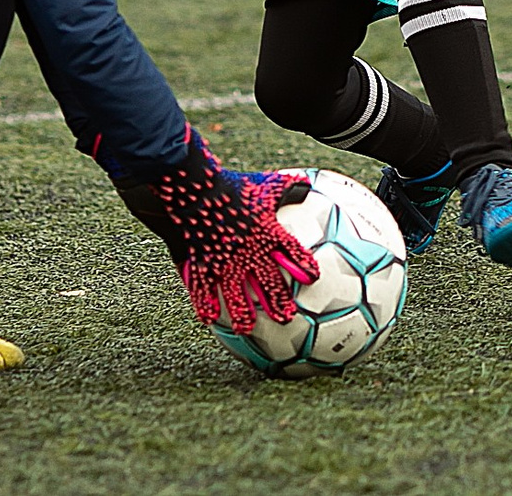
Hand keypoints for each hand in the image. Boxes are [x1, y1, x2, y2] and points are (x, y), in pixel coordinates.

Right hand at [118, 137, 319, 332]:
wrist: (199, 187)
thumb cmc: (233, 185)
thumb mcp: (264, 184)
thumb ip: (285, 186)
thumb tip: (306, 182)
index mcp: (268, 231)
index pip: (292, 251)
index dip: (303, 265)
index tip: (312, 278)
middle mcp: (250, 250)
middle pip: (268, 281)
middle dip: (277, 301)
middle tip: (285, 318)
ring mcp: (227, 258)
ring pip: (236, 292)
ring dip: (242, 311)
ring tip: (246, 327)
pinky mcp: (205, 259)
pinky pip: (206, 286)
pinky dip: (206, 303)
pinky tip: (208, 319)